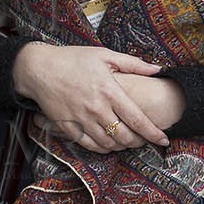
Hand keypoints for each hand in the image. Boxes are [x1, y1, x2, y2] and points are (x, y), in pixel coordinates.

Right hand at [12, 42, 167, 153]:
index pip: (138, 119)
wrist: (39, 68)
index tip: (164, 140)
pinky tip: (108, 144)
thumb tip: (158, 69)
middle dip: (139, 142)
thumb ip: (133, 64)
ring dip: (122, 146)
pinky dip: (102, 148)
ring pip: (108, 144)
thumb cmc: (72, 59)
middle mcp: (97, 108)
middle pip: (125, 136)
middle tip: (145, 140)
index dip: (154, 133)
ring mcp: (82, 119)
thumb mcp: (104, 55)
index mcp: (109, 90)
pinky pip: (90, 145)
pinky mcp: (68, 126)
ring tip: (127, 142)